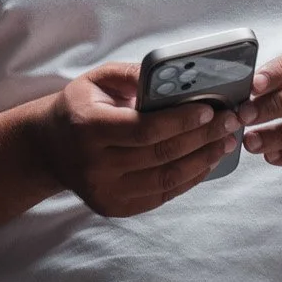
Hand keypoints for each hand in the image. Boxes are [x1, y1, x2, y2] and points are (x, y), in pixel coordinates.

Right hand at [36, 62, 238, 215]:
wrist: (49, 149)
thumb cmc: (81, 107)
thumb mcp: (98, 79)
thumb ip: (134, 74)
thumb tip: (176, 77)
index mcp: (89, 128)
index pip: (145, 129)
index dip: (182, 121)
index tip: (211, 109)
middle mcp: (95, 165)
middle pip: (161, 154)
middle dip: (204, 137)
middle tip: (232, 122)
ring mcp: (105, 191)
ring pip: (166, 179)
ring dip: (203, 160)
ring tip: (226, 142)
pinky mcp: (115, 207)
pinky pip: (162, 194)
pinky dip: (190, 178)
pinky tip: (207, 161)